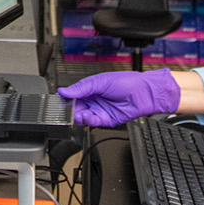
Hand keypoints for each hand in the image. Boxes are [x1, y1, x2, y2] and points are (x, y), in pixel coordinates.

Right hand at [60, 71, 179, 125]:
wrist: (143, 93)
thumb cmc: (127, 82)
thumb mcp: (100, 82)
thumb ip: (81, 88)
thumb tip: (64, 91)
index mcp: (90, 89)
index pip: (73, 95)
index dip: (66, 99)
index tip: (60, 101)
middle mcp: (94, 100)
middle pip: (76, 108)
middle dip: (70, 110)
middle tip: (66, 109)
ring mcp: (99, 110)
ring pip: (82, 117)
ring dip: (78, 116)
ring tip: (77, 112)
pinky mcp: (106, 120)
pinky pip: (93, 122)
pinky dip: (88, 120)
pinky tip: (87, 116)